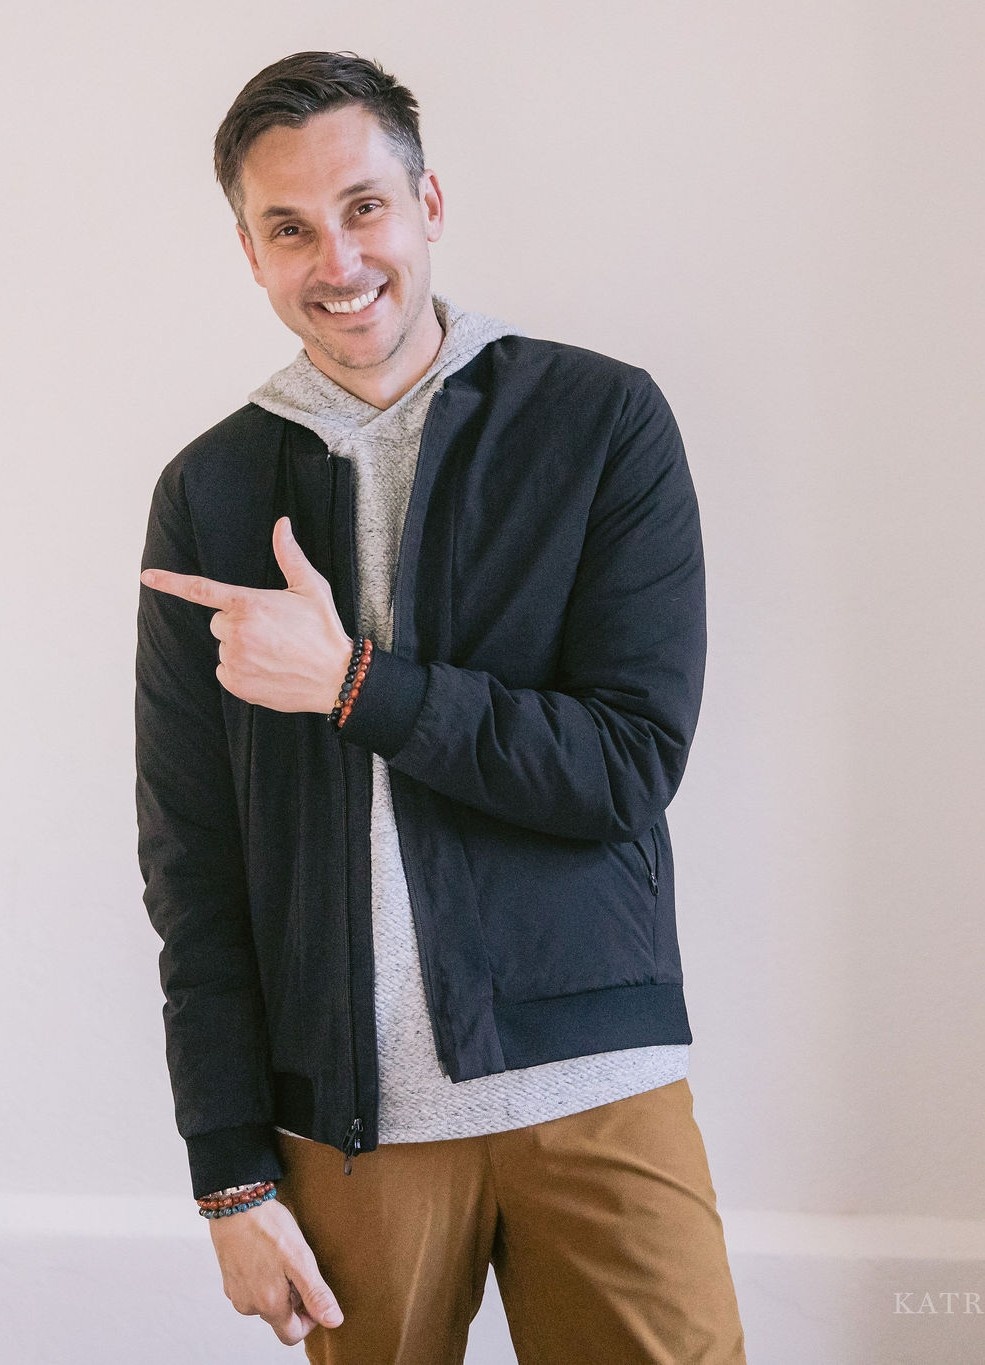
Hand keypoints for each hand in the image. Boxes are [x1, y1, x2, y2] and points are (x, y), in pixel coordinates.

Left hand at [141, 517, 351, 712]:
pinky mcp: (237, 684)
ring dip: (241, 648)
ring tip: (274, 653)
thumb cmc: (324, 629)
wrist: (336, 677)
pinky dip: (241, 671)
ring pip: (224, 647)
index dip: (170, 582)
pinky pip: (225, 672)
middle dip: (238, 623)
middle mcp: (237, 631)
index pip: (201, 590)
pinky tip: (268, 669)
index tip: (147, 577)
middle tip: (272, 631)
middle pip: (219, 622)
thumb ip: (289, 555)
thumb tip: (282, 523)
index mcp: (249, 603)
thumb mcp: (310, 587)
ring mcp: (235, 659)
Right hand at [209, 1197, 342, 1343]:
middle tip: (297, 1266)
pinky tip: (266, 1254)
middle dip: (293, 1298)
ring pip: (264, 1302)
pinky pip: (251, 1289)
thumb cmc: (268, 1228)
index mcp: (268, 1305)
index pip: (291, 1335)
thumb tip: (333, 1320)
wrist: (236, 1203)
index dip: (308, 1320)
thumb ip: (316, 1294)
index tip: (312, 1294)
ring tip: (281, 1257)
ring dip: (277, 1287)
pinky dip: (262, 1278)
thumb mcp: (300, 1259)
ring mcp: (236, 1293)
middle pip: (278, 1318)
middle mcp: (248, 1305)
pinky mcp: (229, 1279)